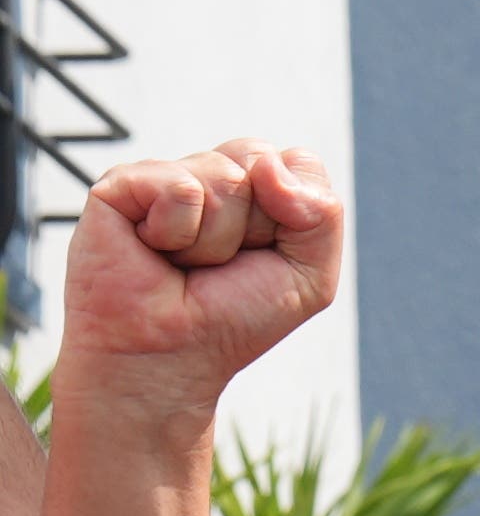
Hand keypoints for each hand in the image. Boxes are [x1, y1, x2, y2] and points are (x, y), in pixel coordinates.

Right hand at [61, 149, 343, 394]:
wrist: (168, 356)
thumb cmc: (234, 319)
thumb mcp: (311, 275)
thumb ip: (322, 213)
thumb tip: (268, 162)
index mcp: (256, 191)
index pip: (297, 162)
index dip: (295, 212)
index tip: (266, 255)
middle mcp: (209, 178)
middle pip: (259, 160)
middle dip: (255, 225)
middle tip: (221, 264)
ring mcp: (163, 179)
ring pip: (223, 177)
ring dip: (216, 239)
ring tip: (184, 263)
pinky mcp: (121, 185)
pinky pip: (180, 187)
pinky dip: (177, 230)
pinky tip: (152, 250)